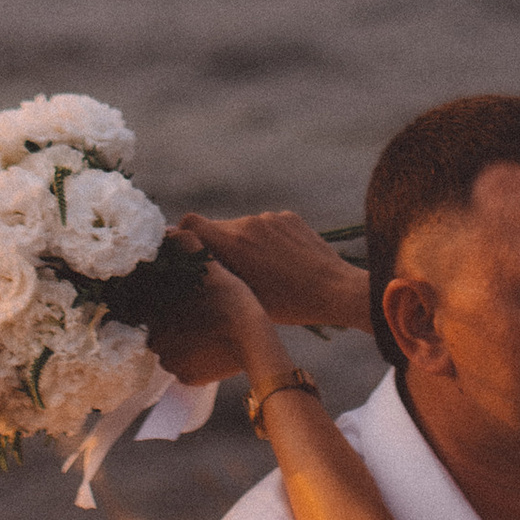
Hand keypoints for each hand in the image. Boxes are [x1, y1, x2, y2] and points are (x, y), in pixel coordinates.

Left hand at [150, 255, 280, 388]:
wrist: (252, 338)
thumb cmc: (230, 299)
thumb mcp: (209, 267)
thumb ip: (187, 246)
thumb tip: (170, 232)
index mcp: (154, 312)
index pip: (150, 307)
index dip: (168, 301)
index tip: (187, 298)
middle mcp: (155, 340)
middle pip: (161, 329)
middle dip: (176, 322)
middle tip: (201, 313)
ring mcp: (171, 363)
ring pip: (174, 349)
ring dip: (185, 341)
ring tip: (209, 330)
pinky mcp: (187, 379)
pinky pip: (186, 368)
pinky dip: (196, 360)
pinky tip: (212, 347)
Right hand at [171, 208, 369, 333]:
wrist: (335, 290)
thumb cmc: (288, 303)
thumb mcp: (243, 296)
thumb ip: (216, 274)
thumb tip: (195, 264)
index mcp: (233, 242)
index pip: (191, 223)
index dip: (185, 236)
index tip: (189, 253)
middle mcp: (248, 223)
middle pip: (217, 228)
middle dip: (217, 246)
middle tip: (230, 271)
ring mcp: (270, 217)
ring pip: (243, 228)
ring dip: (244, 245)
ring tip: (261, 271)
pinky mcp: (288, 217)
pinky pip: (266, 226)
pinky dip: (266, 241)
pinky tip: (281, 262)